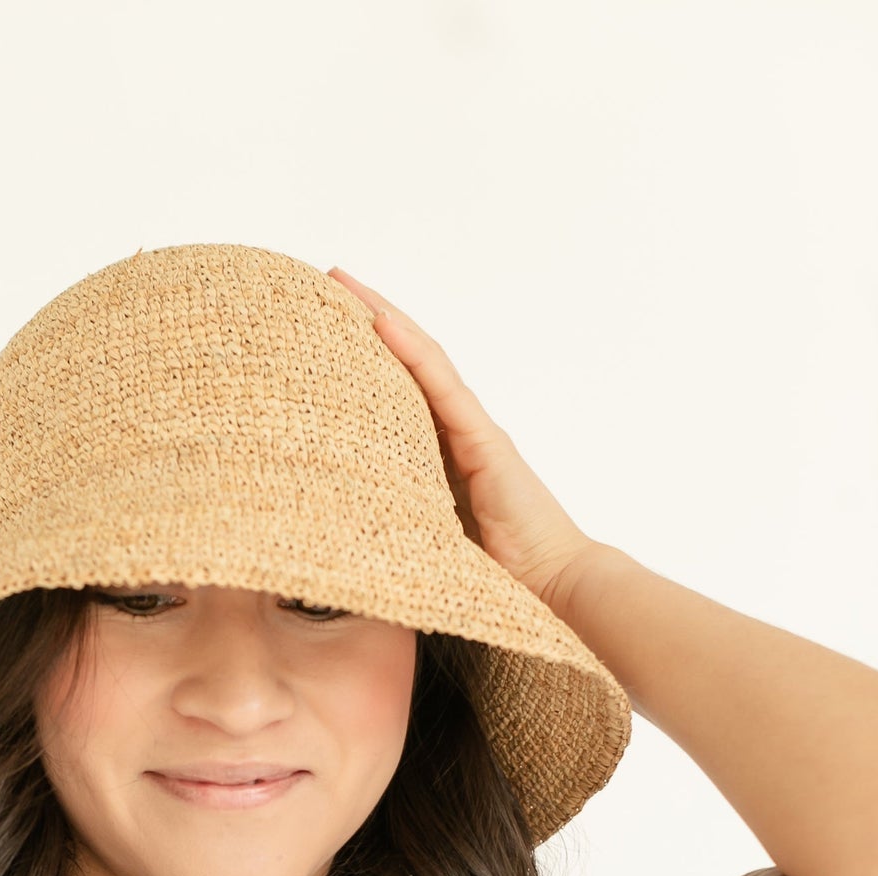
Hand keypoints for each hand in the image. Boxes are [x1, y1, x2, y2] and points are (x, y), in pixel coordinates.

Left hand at [326, 266, 600, 612]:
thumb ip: (394, 523)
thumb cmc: (496, 580)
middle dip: (368, 318)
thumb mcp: (426, 543)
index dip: (366, 353)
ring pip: (422, 360)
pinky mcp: (486, 445)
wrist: (553, 592)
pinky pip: (441, 389)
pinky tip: (380, 324)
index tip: (324, 322)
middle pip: (409, 361)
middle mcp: (461, 433)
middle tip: (325, 282)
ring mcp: (475, 433)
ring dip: (382, 318)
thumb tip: (335, 530)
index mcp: (444, 456)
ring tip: (341, 284)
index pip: (401, 389)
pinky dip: (410, 353)